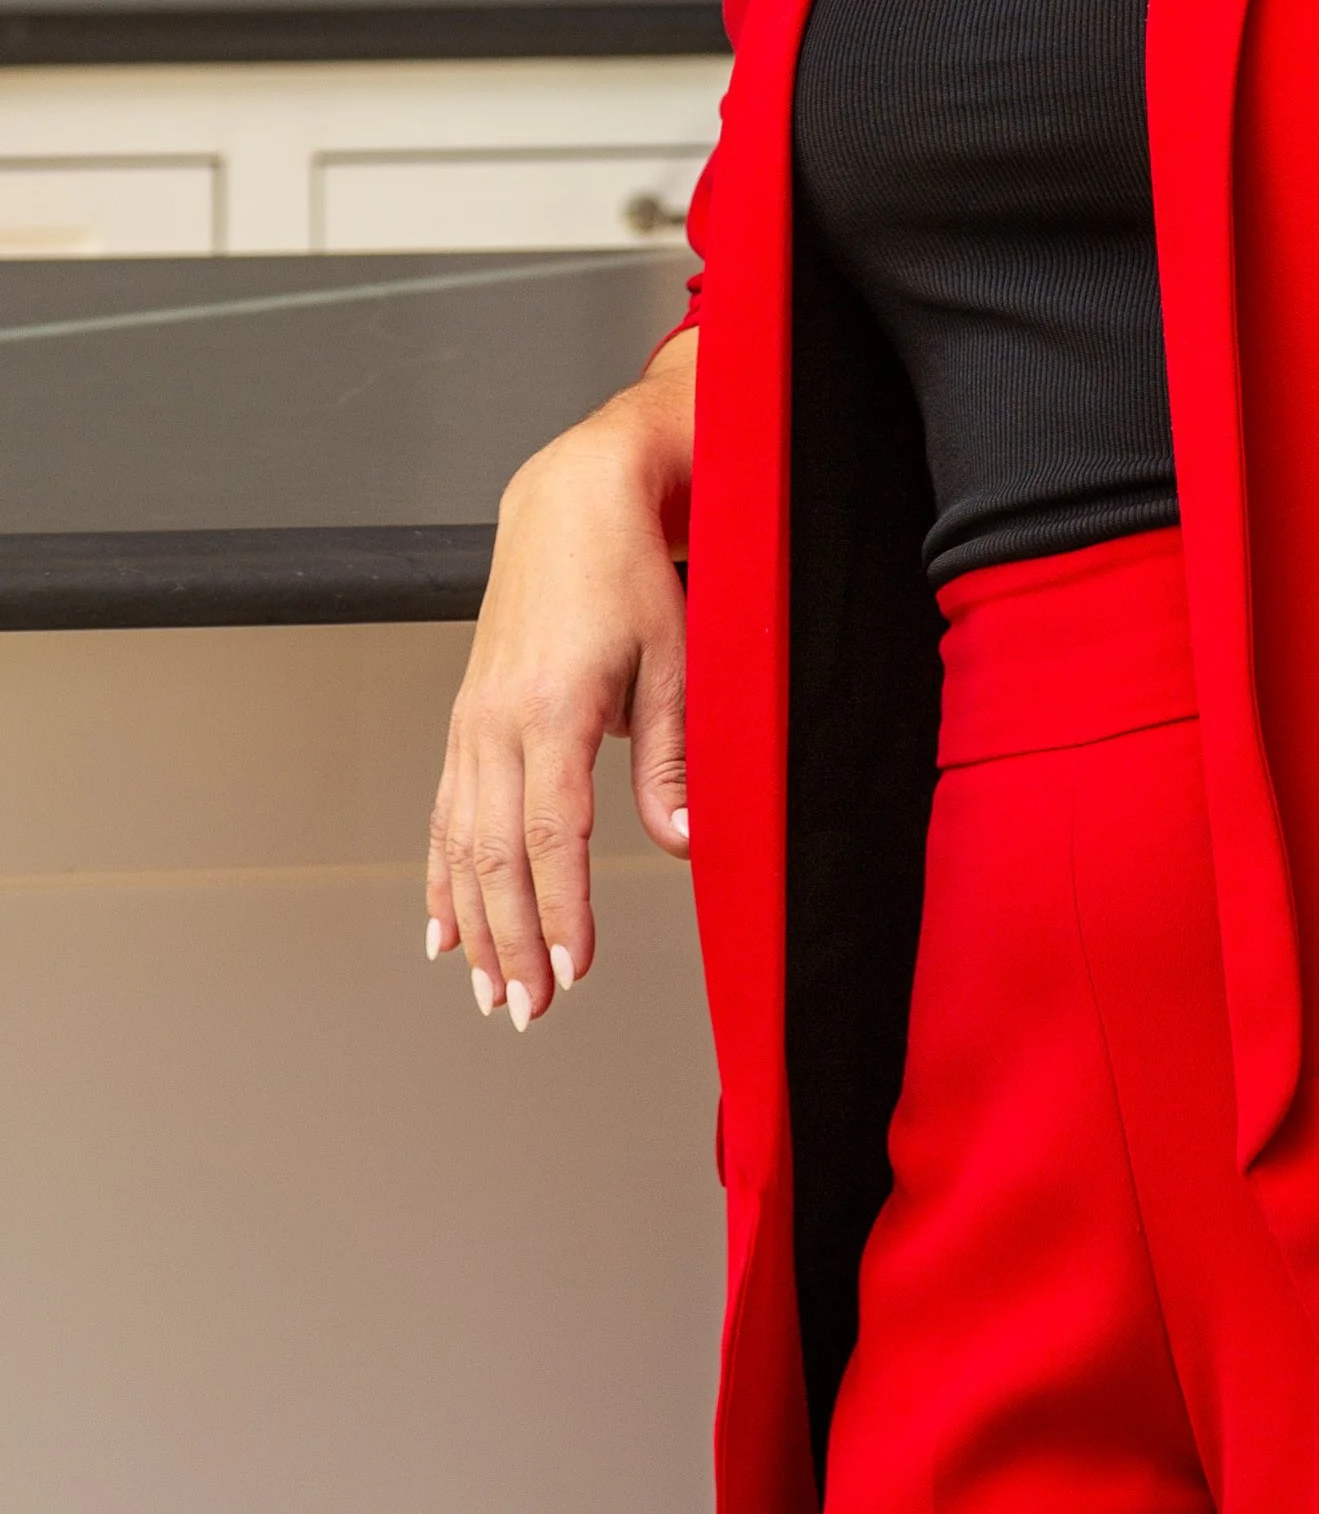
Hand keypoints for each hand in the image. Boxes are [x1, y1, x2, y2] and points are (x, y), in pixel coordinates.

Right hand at [424, 339, 696, 1031]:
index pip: (551, 836)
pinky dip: (441, 875)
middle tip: (526, 1010)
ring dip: (472, 924)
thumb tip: (683, 841)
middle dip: (509, 942)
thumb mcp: (675, 655)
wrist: (571, 502)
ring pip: (459, 843)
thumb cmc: (629, 571)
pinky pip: (444, 812)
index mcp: (552, 707)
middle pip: (493, 856)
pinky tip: (443, 927)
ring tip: (487, 990)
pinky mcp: (465, 718)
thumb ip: (675, 754)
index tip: (571, 971)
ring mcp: (471, 721)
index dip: (560, 911)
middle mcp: (497, 720)